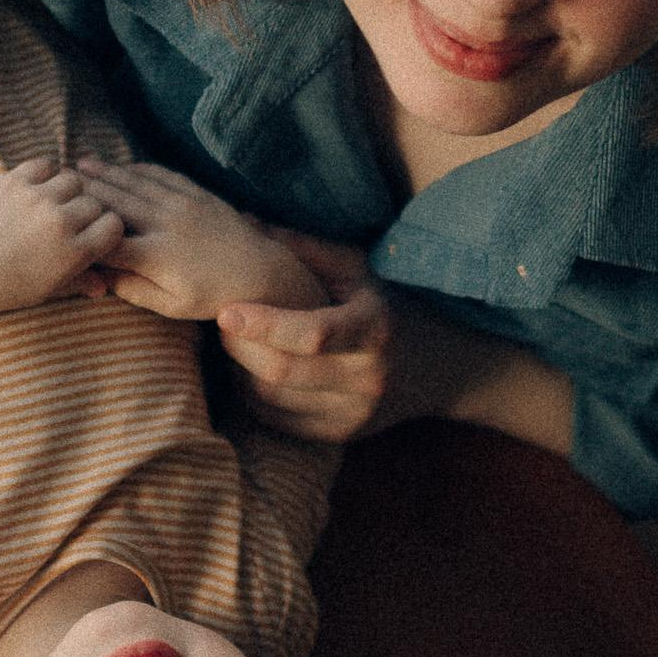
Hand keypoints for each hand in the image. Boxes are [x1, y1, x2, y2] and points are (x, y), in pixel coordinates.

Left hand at [0, 160, 123, 316]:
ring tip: (55, 201)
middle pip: (96, 202)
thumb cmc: (4, 287)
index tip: (94, 232)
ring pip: (73, 180)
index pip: (114, 225)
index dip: (106, 228)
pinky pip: (45, 164)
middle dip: (87, 210)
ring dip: (68, 189)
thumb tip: (103, 288)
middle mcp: (60, 223)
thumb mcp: (45, 291)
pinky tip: (39, 186)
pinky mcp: (14, 182)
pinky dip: (46, 172)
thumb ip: (78, 283)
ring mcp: (37, 200)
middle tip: (72, 218)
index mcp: (73, 253)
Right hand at [70, 156, 322, 322]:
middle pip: (116, 202)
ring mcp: (183, 205)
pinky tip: (124, 166)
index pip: (107, 239)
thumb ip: (134, 290)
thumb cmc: (213, 297)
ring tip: (82, 164)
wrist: (260, 273)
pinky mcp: (197, 195)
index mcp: (156, 256)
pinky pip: (162, 175)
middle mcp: (166, 225)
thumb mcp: (171, 306)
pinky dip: (139, 169)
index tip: (58, 221)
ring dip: (107, 172)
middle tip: (60, 179)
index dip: (81, 229)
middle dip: (86, 190)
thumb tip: (101, 277)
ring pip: (136, 183)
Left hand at [217, 236, 397, 441]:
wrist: (434, 366)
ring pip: (272, 398)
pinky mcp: (339, 434)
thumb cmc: (383, 303)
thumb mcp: (356, 268)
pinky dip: (253, 394)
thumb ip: (303, 248)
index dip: (265, 325)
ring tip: (238, 342)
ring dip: (241, 369)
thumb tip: (247, 222)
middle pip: (282, 371)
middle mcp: (368, 377)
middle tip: (223, 320)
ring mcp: (354, 413)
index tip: (226, 312)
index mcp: (374, 328)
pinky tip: (254, 368)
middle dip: (240, 346)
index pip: (313, 335)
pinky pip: (277, 419)